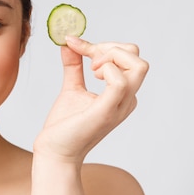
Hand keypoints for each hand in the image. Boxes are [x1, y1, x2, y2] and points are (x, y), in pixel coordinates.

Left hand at [33, 36, 148, 164]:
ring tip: (91, 69)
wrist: (55, 151)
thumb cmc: (65, 125)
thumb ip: (74, 65)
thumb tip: (69, 43)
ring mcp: (119, 105)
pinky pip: (119, 82)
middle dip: (110, 47)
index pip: (128, 57)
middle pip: (137, 57)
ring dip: (110, 56)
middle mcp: (127, 99)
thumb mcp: (72, 88)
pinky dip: (106, 70)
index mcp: (122, 94)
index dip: (102, 45)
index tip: (75, 45)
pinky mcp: (106, 111)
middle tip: (87, 60)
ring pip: (138, 66)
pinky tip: (91, 76)